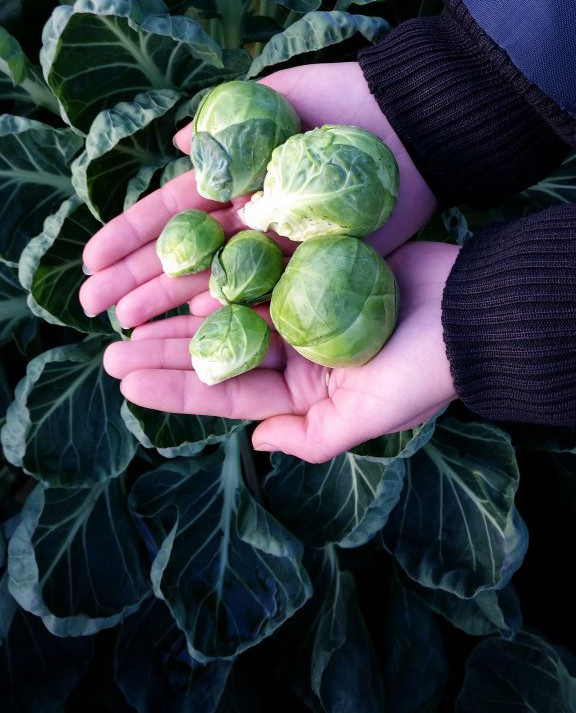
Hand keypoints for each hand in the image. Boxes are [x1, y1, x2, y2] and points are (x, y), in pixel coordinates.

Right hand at [80, 62, 436, 326]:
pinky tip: (194, 333)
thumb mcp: (279, 96)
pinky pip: (268, 298)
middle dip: (136, 281)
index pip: (170, 213)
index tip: (91, 261)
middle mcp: (251, 219)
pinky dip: (232, 315)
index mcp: (236, 177)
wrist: (412, 122)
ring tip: (127, 332)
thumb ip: (227, 123)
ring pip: (216, 284)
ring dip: (171, 308)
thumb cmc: (345, 99)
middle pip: (184, 257)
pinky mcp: (317, 269)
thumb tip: (177, 142)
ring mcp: (281, 248)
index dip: (129, 236)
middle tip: (92, 308)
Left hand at [102, 241, 458, 462]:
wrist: (474, 308)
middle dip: (164, 352)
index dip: (174, 390)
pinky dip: (220, 268)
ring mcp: (304, 310)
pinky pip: (254, 268)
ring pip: (226, 311)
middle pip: (218, 352)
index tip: (125, 382)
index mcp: (306, 392)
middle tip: (110, 349)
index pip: (227, 394)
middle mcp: (298, 353)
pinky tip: (180, 268)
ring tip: (129, 314)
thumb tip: (257, 444)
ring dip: (180, 312)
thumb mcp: (372, 418)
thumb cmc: (428, 368)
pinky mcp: (313, 268)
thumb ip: (313, 437)